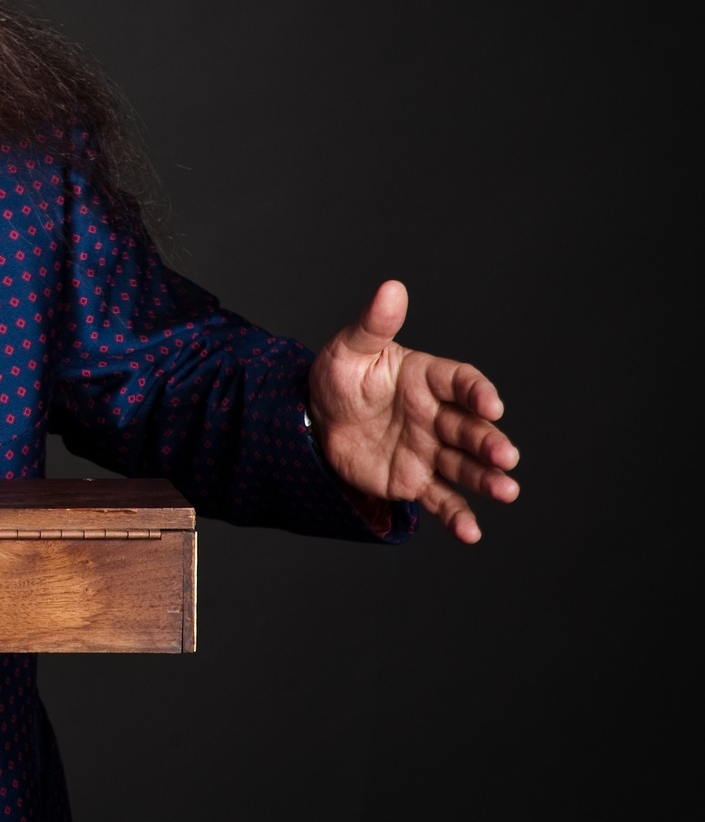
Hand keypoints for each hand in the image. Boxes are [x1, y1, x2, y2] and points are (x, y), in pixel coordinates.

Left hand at [308, 280, 519, 543]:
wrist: (314, 422)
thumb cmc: (338, 379)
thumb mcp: (348, 349)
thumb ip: (372, 324)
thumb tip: (391, 287)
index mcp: (427, 378)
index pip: (461, 381)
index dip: (477, 391)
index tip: (491, 404)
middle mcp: (437, 415)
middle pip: (470, 428)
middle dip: (490, 442)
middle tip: (506, 457)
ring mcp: (430, 450)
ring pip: (465, 466)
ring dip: (487, 479)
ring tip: (507, 492)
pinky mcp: (416, 480)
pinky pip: (440, 499)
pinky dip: (458, 517)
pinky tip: (472, 534)